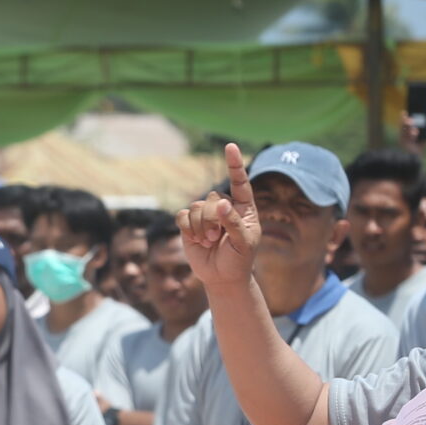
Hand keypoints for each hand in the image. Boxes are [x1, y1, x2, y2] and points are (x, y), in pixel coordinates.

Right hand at [177, 143, 261, 290]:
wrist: (222, 278)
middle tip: (216, 238)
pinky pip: (182, 216)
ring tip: (208, 242)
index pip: (239, 182)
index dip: (234, 164)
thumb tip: (220, 202)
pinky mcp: (189, 224)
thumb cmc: (239, 259)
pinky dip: (188, 229)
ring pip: (195, 208)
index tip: (229, 147)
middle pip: (210, 198)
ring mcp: (205, 215)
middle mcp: (223, 207)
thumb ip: (233, 222)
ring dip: (200, 227)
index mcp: (243, 208)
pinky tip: (196, 240)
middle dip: (210, 220)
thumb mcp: (243, 242)